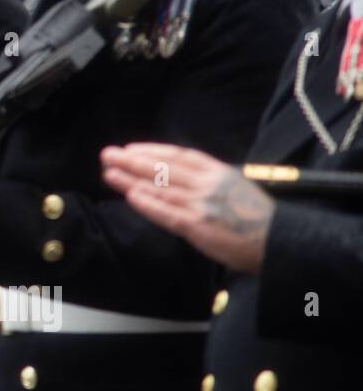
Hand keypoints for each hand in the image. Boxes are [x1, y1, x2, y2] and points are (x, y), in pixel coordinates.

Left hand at [102, 143, 270, 273]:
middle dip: (132, 160)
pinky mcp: (198, 226)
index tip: (131, 148)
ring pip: (160, 188)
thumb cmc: (261, 220)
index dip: (153, 151)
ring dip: (131, 179)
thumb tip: (185, 179)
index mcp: (219, 172)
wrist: (281, 242)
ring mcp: (201, 204)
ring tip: (109, 172)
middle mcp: (208, 184)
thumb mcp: (238, 189)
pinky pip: (167, 213)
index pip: (179, 156)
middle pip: (163, 168)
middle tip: (108, 154)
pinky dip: (147, 203)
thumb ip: (212, 183)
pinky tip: (130, 196)